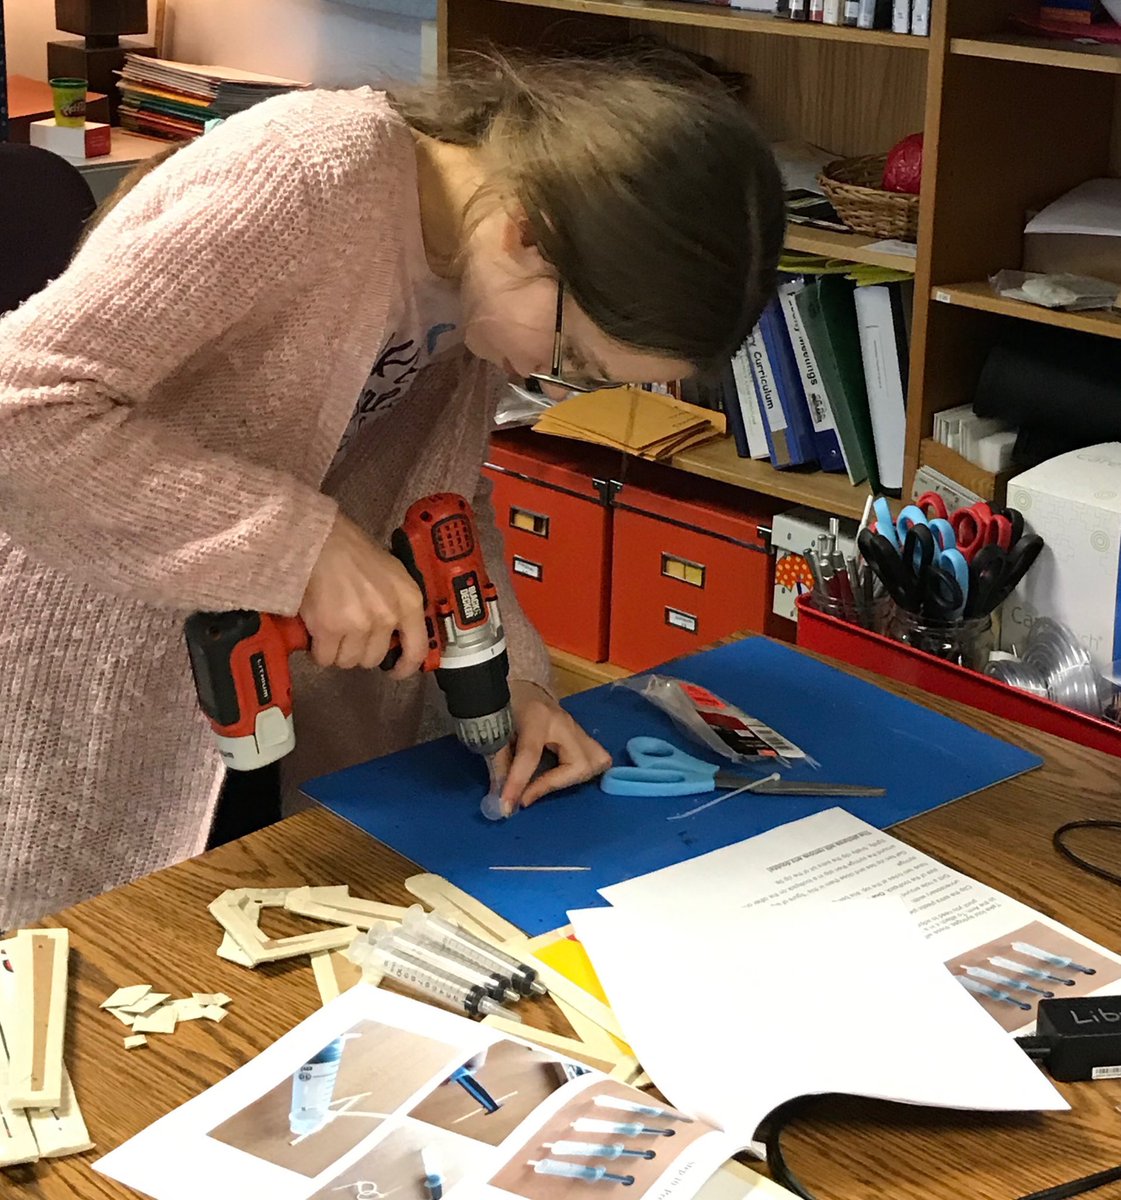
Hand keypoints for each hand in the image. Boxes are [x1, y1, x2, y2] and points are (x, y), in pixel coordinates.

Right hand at [299, 513, 426, 674]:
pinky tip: (316, 633)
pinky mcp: (330, 629)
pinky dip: (318, 650)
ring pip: (348, 661)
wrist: (319, 540)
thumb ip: (398, 604)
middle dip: (359, 650)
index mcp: (408, 601)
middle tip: (348, 634)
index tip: (395, 670)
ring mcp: (359, 624)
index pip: (417, 649)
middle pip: (374, 658)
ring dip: (338, 651)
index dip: (405, 667)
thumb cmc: (353, 551)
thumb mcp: (392, 573)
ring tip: (331, 629)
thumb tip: (395, 634)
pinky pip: (325, 657)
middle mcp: (387, 616)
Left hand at [495, 681, 611, 814]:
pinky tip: (560, 777)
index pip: (531, 755)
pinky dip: (578, 774)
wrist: (525, 686)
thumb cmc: (509, 705)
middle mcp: (565, 723)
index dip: (518, 783)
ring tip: (546, 784)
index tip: (507, 807)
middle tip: (528, 793)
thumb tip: (498, 797)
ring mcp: (578, 729)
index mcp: (538, 717)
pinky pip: (595, 759)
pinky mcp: (583, 736)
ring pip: (595, 762)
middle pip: (579, 763)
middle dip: (555, 784)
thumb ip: (498, 761)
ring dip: (571, 780)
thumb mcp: (497, 727)